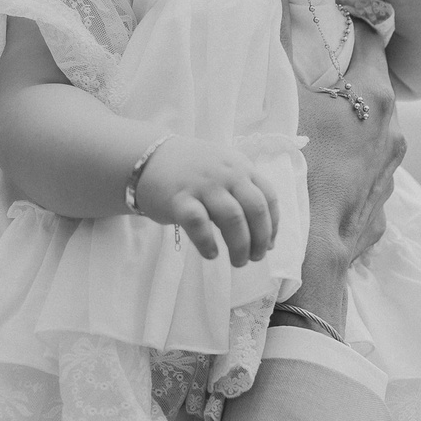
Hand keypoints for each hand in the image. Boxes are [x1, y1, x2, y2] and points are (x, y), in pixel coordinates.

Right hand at [134, 136, 278, 265]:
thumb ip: (243, 194)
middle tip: (255, 258)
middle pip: (255, 209)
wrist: (148, 158)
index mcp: (241, 167)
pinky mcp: (179, 200)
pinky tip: (212, 254)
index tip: (269, 244)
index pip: (268, 197)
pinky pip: (199, 224)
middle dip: (260, 239)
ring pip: (233, 218)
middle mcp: (226, 173)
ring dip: (240, 245)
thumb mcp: (223, 170)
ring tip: (238, 262)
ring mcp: (202, 185)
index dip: (272, 225)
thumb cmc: (191, 172)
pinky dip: (209, 242)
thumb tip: (265, 237)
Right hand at [294, 37, 402, 312]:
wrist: (313, 251)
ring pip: (373, 131)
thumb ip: (283, 49)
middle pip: (373, 87)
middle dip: (346, 78)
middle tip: (314, 77)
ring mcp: (392, 168)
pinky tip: (324, 169)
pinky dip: (350, 162)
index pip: (370, 41)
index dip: (347, 29)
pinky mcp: (384, 200)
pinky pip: (368, 169)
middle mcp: (394, 130)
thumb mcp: (287, 103)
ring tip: (317, 128)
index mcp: (375, 98)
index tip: (327, 26)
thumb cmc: (298, 171)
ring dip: (350, 123)